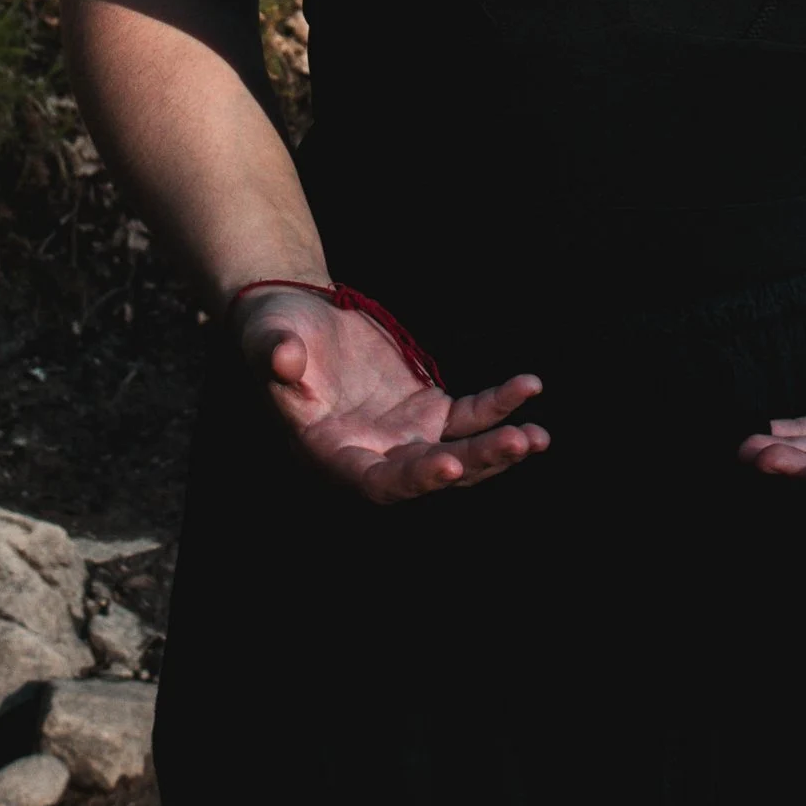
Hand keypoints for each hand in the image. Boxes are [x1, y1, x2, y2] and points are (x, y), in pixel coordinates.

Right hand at [233, 288, 548, 505]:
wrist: (297, 323)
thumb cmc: (273, 333)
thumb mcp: (267, 339)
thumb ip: (273, 353)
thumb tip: (283, 357)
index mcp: (332, 456)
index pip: (378, 482)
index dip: (413, 479)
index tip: (449, 464)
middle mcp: (374, 457)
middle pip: (431, 473)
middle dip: (476, 462)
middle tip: (519, 442)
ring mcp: (405, 437)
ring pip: (458, 453)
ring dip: (497, 447)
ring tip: (538, 437)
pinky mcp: (427, 411)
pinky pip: (468, 416)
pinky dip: (497, 406)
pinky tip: (529, 387)